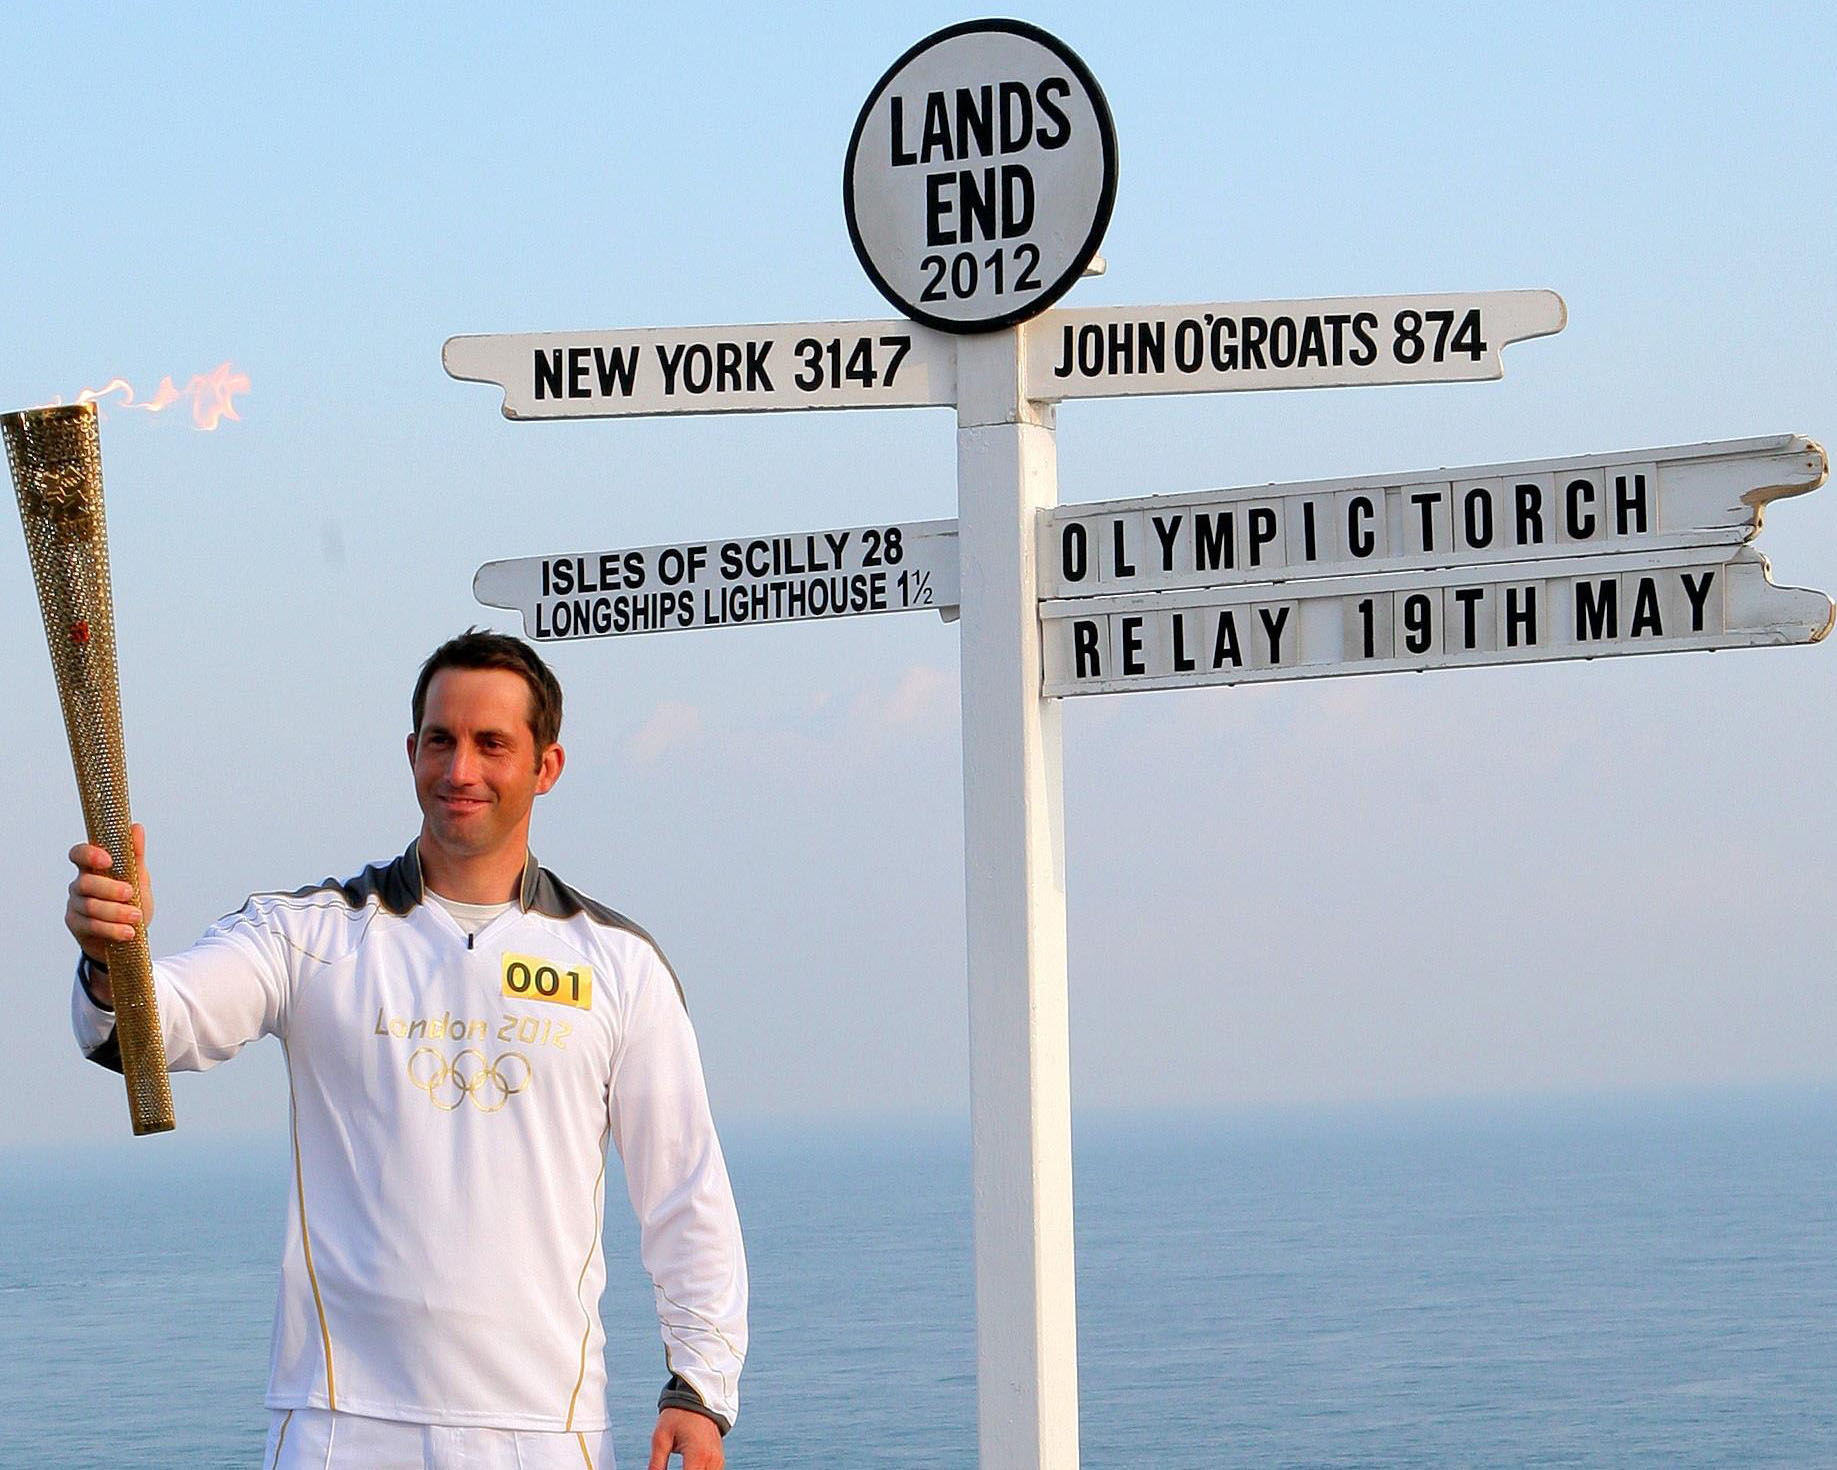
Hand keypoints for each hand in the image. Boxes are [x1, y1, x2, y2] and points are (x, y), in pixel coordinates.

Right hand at [65, 823, 152, 1002]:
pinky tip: (128, 932)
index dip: (88, 854)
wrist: (128, 935)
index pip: (78, 854)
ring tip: (136, 917)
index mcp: (93, 868)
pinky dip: (112, 929)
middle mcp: (80, 884)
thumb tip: (136, 827)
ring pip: (89, 906)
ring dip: (116, 912)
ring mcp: (75, 905)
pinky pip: (90, 926)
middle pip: (85, 883)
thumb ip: (135, 855)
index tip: (108, 860)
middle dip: (109, 889)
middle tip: (130, 893)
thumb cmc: (131, 901)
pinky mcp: (76, 924)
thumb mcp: (138, 878)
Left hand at [647, 1408, 722, 1469]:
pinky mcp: (719, 1459)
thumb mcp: (660, 1438)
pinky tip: (689, 1469)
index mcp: (697, 1455)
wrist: (697, 1398)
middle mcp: (711, 1460)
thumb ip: (656, 1464)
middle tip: (673, 1467)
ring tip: (682, 1466)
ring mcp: (717, 1460)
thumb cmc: (678, 1415)